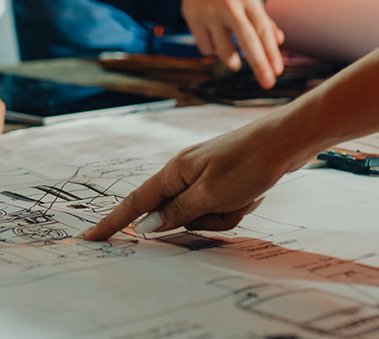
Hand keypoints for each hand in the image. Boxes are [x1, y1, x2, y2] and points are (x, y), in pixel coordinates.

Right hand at [84, 112, 312, 240]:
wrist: (287, 140)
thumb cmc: (249, 163)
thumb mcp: (211, 194)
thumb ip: (177, 213)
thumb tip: (147, 226)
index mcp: (174, 172)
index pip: (135, 203)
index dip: (113, 223)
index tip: (91, 238)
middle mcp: (184, 173)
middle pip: (177, 215)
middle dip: (203, 220)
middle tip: (229, 204)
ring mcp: (204, 176)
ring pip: (202, 215)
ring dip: (225, 214)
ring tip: (245, 196)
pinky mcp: (222, 180)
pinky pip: (220, 207)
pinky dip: (236, 207)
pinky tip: (253, 193)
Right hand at [182, 0, 284, 88]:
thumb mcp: (249, 2)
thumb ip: (264, 22)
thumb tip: (278, 41)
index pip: (262, 30)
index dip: (271, 53)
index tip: (277, 71)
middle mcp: (229, 5)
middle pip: (247, 41)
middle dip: (259, 65)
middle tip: (267, 83)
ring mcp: (209, 14)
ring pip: (224, 51)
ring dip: (232, 61)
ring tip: (234, 61)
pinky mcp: (193, 21)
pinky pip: (207, 50)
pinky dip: (213, 50)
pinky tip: (213, 39)